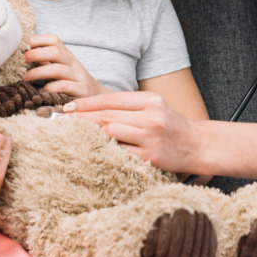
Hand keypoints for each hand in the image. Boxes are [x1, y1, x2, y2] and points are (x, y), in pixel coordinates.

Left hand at [24, 34, 108, 97]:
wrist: (95, 96)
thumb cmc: (71, 82)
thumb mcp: (59, 69)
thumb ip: (45, 63)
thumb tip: (22, 57)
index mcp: (66, 55)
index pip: (53, 39)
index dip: (37, 40)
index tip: (23, 47)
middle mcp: (73, 63)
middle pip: (55, 51)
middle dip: (36, 54)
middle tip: (22, 61)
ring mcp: (78, 76)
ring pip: (58, 69)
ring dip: (38, 73)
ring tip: (25, 78)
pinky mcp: (81, 90)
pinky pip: (64, 87)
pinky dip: (49, 89)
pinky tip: (41, 93)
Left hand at [64, 92, 201, 172]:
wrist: (198, 145)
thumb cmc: (171, 124)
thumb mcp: (153, 107)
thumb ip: (128, 106)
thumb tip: (90, 109)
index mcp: (150, 100)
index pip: (111, 99)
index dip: (86, 103)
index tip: (67, 107)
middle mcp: (151, 117)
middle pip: (107, 116)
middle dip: (80, 118)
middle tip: (59, 121)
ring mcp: (151, 138)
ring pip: (111, 134)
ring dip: (88, 135)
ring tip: (70, 135)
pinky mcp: (152, 157)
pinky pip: (121, 153)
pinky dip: (104, 151)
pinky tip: (90, 151)